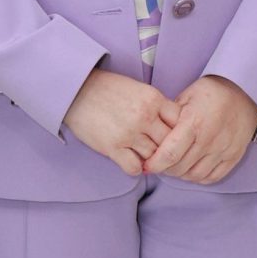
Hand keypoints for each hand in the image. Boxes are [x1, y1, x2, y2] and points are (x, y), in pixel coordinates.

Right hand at [62, 69, 180, 176]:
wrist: (76, 91)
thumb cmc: (108, 89)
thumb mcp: (138, 89)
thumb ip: (156, 106)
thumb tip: (173, 127)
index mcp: (153, 99)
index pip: (180, 122)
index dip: (178, 132)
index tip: (172, 137)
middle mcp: (144, 116)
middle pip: (169, 143)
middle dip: (166, 149)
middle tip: (161, 153)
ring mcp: (129, 133)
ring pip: (154, 157)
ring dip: (150, 159)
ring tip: (144, 156)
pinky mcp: (112, 147)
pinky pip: (135, 167)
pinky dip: (136, 168)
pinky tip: (130, 160)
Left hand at [142, 75, 256, 183]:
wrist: (245, 91)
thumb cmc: (211, 92)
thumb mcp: (185, 96)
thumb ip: (169, 117)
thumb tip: (151, 136)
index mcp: (194, 123)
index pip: (170, 154)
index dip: (154, 164)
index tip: (146, 165)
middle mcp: (210, 139)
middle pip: (180, 167)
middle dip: (164, 169)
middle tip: (158, 164)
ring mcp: (224, 150)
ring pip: (195, 175)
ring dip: (181, 174)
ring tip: (174, 166)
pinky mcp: (234, 156)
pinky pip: (213, 177)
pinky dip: (199, 177)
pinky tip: (192, 168)